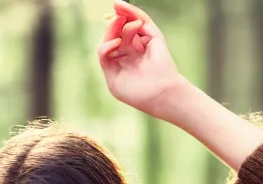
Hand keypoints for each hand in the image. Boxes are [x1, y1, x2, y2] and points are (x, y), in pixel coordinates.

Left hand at [98, 1, 187, 118]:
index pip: (111, 43)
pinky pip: (141, 19)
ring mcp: (143, 42)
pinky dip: (130, 11)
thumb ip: (105, 59)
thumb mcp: (113, 79)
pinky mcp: (153, 37)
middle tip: (108, 17)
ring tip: (116, 11)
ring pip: (129, 22)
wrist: (157, 96)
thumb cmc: (136, 93)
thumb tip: (110, 39)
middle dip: (112, 24)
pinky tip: (120, 6)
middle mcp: (133, 50)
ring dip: (121, 15)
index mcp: (123, 61)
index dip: (106, 39)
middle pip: (119, 30)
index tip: (106, 48)